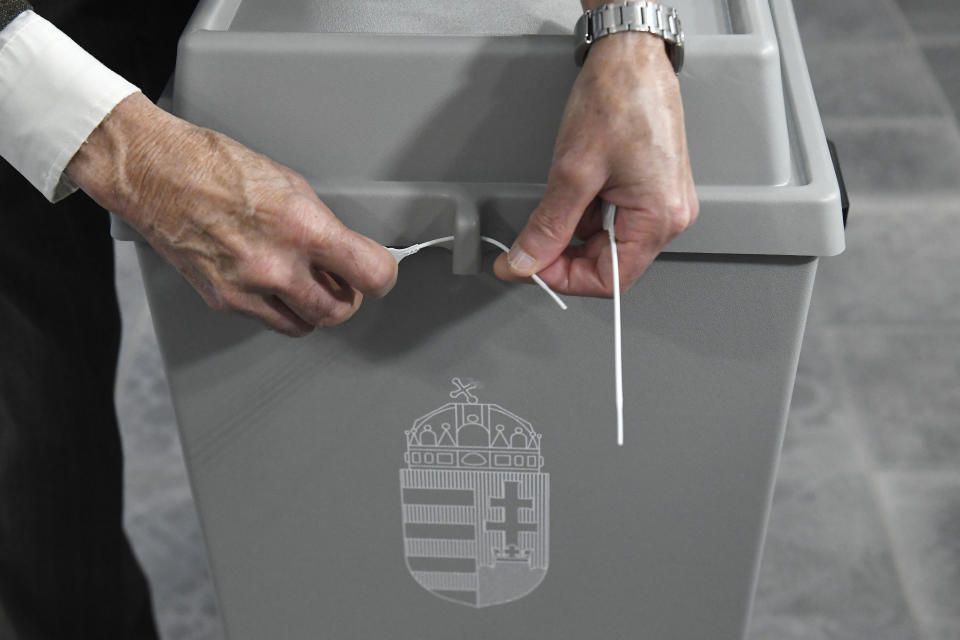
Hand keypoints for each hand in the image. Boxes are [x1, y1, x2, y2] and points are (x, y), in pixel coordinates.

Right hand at [67, 92, 396, 335]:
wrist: (155, 175)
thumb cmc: (216, 167)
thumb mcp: (290, 184)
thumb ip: (322, 227)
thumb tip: (344, 253)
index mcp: (302, 227)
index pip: (371, 274)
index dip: (382, 276)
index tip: (379, 273)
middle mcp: (276, 265)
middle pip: (340, 312)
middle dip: (347, 298)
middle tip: (342, 282)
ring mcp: (248, 289)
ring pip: (305, 325)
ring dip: (313, 309)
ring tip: (305, 283)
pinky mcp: (224, 301)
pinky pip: (268, 320)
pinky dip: (277, 307)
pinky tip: (269, 281)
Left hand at [494, 32, 697, 295]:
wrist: (631, 56)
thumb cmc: (617, 98)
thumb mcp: (572, 171)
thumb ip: (548, 226)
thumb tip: (526, 261)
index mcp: (660, 217)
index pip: (610, 280)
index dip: (565, 280)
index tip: (530, 268)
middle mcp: (669, 215)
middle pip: (610, 264)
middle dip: (566, 257)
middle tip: (530, 245)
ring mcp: (662, 202)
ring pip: (608, 242)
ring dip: (575, 233)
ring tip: (560, 198)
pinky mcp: (651, 189)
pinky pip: (614, 219)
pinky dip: (587, 214)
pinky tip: (576, 190)